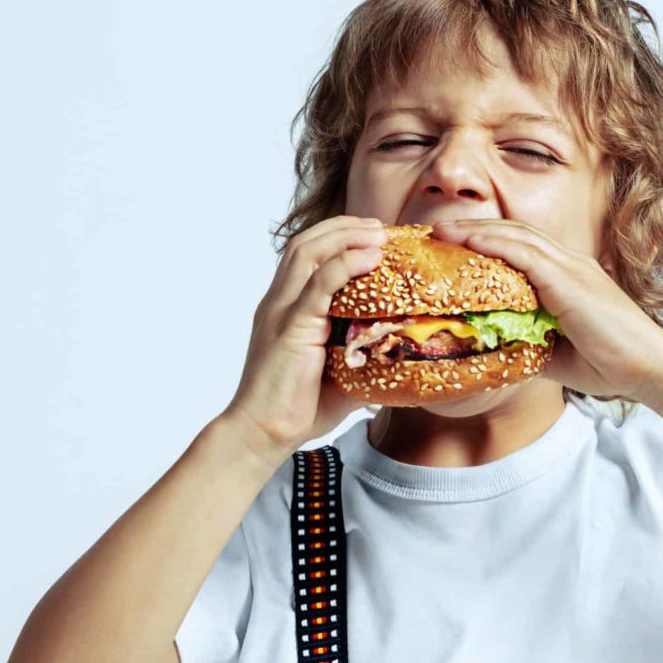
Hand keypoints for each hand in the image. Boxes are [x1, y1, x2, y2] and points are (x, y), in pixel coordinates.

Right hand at [221, 214, 388, 466]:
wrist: (261, 434)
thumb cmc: (298, 408)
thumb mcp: (339, 372)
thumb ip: (362, 354)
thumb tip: (401, 353)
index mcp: (286, 308)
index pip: (307, 255)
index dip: (339, 238)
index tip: (373, 236)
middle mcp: (280, 302)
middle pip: (307, 243)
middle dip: (345, 228)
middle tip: (381, 228)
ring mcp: (282, 312)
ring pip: (309, 252)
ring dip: (346, 236)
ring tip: (378, 234)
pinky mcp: (291, 327)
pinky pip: (318, 284)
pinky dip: (345, 264)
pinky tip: (369, 258)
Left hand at [431, 219, 662, 402]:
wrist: (650, 370)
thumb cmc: (608, 363)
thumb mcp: (554, 353)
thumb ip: (526, 344)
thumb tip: (492, 350)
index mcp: (566, 276)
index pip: (519, 247)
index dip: (484, 241)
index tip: (450, 245)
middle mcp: (568, 264)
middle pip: (513, 233)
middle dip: (472, 228)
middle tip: (435, 229)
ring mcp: (571, 269)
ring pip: (516, 237)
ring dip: (474, 230)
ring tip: (440, 229)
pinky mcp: (571, 282)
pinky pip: (526, 255)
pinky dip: (495, 245)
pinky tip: (468, 241)